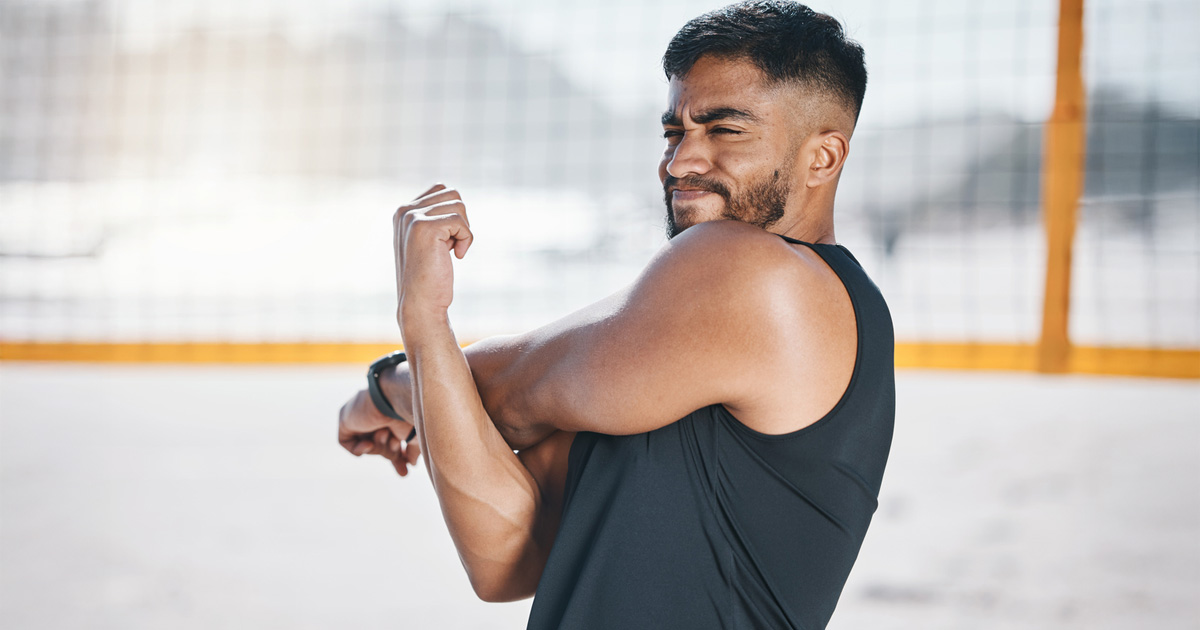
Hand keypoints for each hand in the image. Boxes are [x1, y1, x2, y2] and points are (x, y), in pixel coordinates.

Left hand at [338, 388, 421, 476]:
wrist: (394, 399)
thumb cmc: (408, 412)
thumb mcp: (415, 436)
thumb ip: (413, 450)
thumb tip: (412, 463)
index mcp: (392, 415)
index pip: (391, 441)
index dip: (397, 458)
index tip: (404, 472)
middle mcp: (376, 415)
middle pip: (379, 446)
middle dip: (389, 454)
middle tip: (398, 457)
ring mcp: (360, 416)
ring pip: (367, 445)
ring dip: (379, 447)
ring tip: (385, 434)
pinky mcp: (346, 418)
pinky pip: (347, 443)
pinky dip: (358, 448)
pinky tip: (369, 442)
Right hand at [393, 184, 472, 325]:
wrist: (420, 304)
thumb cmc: (429, 276)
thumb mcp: (428, 240)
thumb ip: (434, 216)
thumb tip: (452, 194)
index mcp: (403, 211)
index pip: (441, 190)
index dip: (453, 215)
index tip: (444, 240)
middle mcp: (404, 210)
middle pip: (452, 194)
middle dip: (460, 221)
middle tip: (448, 246)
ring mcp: (412, 218)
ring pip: (458, 205)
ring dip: (463, 230)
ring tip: (449, 251)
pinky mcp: (425, 228)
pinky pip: (461, 222)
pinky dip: (466, 240)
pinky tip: (455, 256)